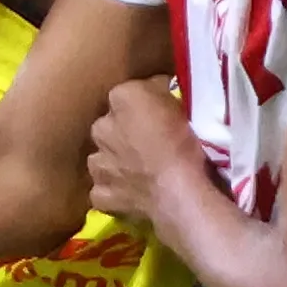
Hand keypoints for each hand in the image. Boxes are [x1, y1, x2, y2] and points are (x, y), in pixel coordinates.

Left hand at [83, 77, 206, 230]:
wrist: (181, 191)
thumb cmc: (188, 143)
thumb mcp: (185, 102)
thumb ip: (165, 93)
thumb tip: (161, 92)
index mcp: (123, 97)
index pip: (130, 94)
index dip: (146, 106)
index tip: (162, 117)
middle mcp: (101, 127)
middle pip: (110, 126)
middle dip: (124, 134)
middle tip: (150, 146)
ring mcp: (98, 163)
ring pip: (102, 158)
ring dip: (116, 163)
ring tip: (141, 172)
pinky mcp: (100, 194)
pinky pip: (103, 190)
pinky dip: (116, 192)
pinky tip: (134, 194)